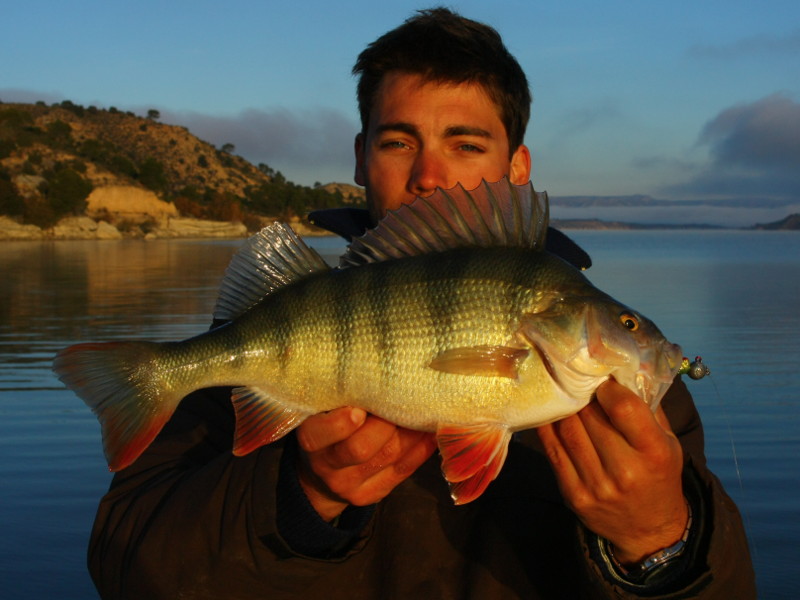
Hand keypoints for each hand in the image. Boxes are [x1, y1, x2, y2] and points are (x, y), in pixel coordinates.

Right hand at [295, 407, 436, 521]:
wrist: (322, 472)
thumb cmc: (327, 426)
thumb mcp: (323, 409)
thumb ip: (343, 395)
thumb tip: (383, 374)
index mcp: (310, 438)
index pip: (321, 433)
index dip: (343, 421)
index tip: (360, 406)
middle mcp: (326, 466)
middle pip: (361, 448)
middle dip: (389, 421)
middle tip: (406, 398)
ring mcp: (349, 485)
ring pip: (389, 456)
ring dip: (413, 431)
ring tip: (427, 409)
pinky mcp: (370, 495)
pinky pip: (403, 470)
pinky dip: (422, 448)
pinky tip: (431, 431)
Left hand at [537, 379, 687, 564]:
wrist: (648, 530)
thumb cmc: (659, 475)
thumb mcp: (668, 442)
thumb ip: (648, 407)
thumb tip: (623, 370)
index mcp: (654, 453)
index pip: (624, 408)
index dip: (608, 388)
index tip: (602, 381)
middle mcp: (625, 471)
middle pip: (590, 417)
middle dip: (581, 395)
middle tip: (576, 381)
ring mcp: (596, 485)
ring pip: (567, 430)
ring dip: (562, 409)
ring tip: (563, 396)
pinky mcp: (573, 495)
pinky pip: (552, 451)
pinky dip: (548, 429)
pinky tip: (549, 415)